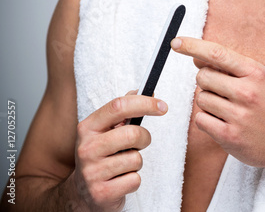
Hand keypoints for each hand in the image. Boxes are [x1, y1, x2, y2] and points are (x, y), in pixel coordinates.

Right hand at [72, 90, 167, 211]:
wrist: (83, 193)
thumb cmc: (101, 156)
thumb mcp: (105, 131)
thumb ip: (124, 111)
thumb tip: (145, 90)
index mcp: (88, 127)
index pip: (118, 106)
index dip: (144, 103)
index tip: (162, 106)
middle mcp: (86, 148)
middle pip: (133, 134)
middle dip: (144, 139)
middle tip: (140, 143)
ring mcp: (92, 172)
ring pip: (136, 159)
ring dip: (136, 163)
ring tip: (123, 165)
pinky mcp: (101, 193)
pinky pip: (134, 180)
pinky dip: (133, 181)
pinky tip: (120, 181)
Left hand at [171, 37, 264, 170]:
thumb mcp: (262, 78)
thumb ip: (231, 67)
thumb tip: (197, 57)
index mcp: (256, 73)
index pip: (217, 54)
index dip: (193, 46)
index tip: (176, 42)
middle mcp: (247, 92)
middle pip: (203, 76)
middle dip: (207, 81)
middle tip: (223, 91)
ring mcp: (238, 116)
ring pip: (200, 98)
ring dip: (208, 102)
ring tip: (228, 108)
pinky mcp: (229, 136)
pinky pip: (200, 119)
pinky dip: (207, 119)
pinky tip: (224, 121)